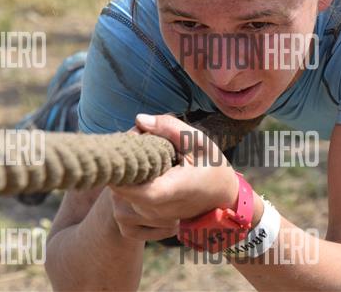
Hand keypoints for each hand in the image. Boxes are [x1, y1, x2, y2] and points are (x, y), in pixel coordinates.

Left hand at [109, 114, 238, 240]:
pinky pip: (126, 203)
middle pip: (123, 188)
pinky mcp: (149, 219)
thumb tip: (138, 120)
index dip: (122, 174)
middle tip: (137, 140)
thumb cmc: (211, 165)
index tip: (118, 152)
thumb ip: (170, 127)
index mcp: (174, 189)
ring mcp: (153, 217)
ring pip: (121, 196)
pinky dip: (128, 186)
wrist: (222, 196)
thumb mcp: (198, 141)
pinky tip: (143, 171)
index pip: (137, 190)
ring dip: (126, 174)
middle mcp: (160, 209)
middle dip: (124, 163)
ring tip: (143, 154)